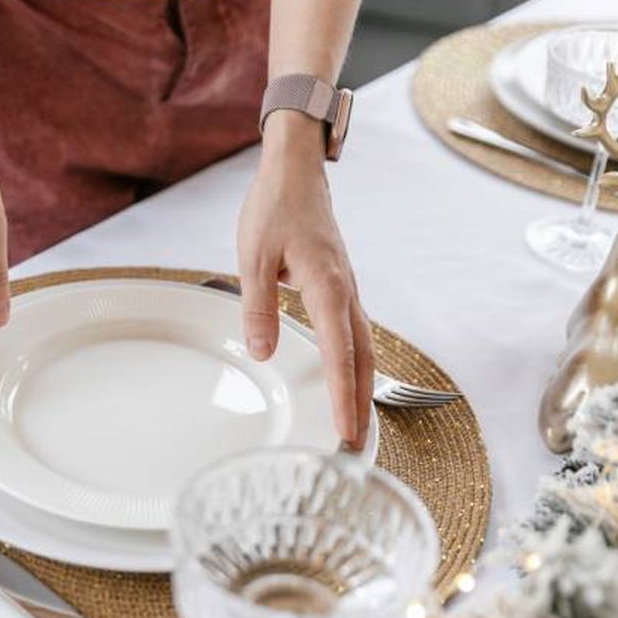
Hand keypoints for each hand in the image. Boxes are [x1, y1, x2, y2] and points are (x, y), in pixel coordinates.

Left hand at [237, 111, 373, 449]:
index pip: (338, 352)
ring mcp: (346, 288)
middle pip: (363, 358)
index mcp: (326, 286)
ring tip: (357, 422)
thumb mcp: (253, 258)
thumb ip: (259, 308)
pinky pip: (354, 332)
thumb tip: (264, 352)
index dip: (342, 395)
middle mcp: (345, 291)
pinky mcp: (340, 285)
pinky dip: (356, 361)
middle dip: (361, 403)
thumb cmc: (274, 209)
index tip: (346, 430)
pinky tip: (348, 376)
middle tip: (357, 445)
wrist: (296, 171)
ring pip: (363, 346)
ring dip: (361, 386)